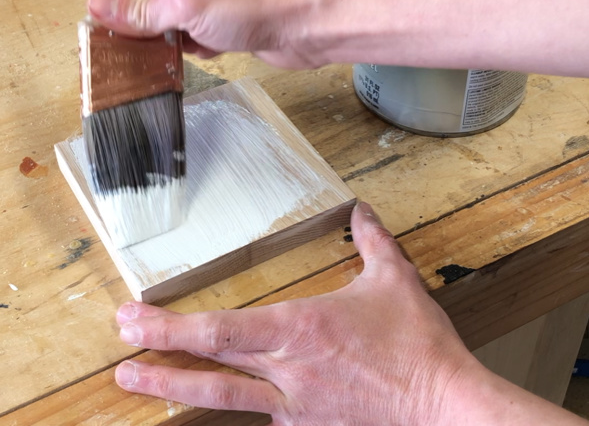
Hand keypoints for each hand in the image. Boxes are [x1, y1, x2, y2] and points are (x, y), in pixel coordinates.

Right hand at [87, 0, 322, 68]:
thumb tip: (97, 6)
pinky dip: (201, 50)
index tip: (112, 31)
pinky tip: (211, 52)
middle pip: (156, 8)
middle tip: (148, 49)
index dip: (126, 6)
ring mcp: (216, 6)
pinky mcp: (230, 29)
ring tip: (187, 50)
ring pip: (178, 29)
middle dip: (152, 30)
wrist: (301, 26)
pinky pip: (201, 41)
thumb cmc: (248, 6)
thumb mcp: (186, 6)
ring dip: (177, 44)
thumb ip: (143, 11)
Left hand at [114, 202, 477, 424]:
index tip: (135, 318)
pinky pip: (259, 412)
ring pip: (220, 397)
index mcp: (301, 329)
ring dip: (172, 388)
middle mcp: (287, 371)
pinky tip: (213, 396)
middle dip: (156, 354)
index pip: (220, 330)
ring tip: (133, 381)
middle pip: (207, 364)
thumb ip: (371, 240)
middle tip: (118, 349)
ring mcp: (293, 407)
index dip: (170, 327)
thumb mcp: (394, 280)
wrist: (443, 407)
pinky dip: (229, 401)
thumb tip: (361, 210)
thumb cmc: (417, 345)